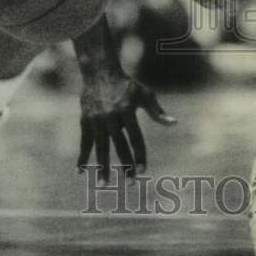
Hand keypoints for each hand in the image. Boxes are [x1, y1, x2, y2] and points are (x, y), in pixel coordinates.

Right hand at [77, 66, 176, 182]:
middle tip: (130, 184)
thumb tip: (174, 123)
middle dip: (125, 166)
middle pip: (119, 146)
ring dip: (102, 167)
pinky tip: (81, 171)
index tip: (143, 171)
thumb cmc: (126, 84)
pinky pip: (85, 142)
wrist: (99, 71)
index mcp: (127, 111)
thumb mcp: (144, 94)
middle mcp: (111, 117)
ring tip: (104, 184)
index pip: (136, 138)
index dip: (140, 156)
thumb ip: (157, 112)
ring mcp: (97, 119)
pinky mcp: (85, 120)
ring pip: (100, 148)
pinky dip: (83, 157)